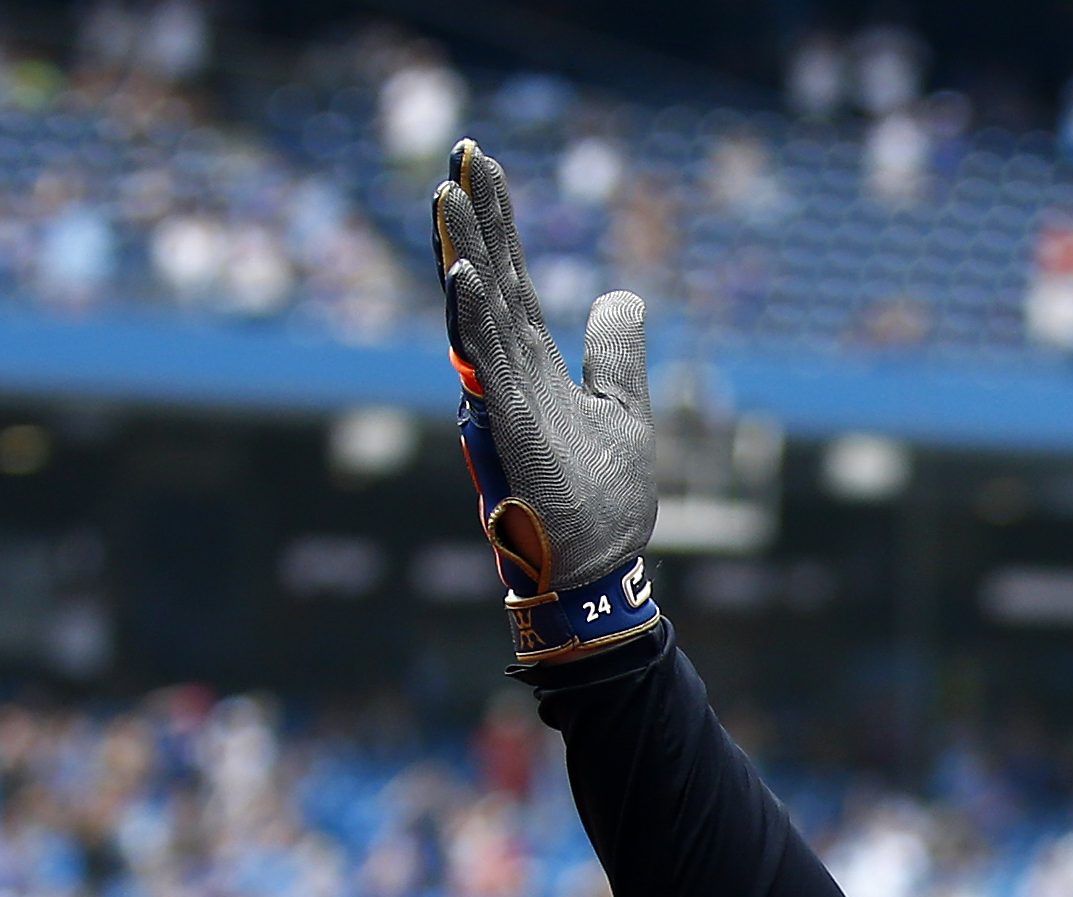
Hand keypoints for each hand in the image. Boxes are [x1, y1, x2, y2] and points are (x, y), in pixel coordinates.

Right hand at [429, 139, 661, 662]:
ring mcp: (503, 395)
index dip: (497, 219)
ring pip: (478, 309)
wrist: (598, 569)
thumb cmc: (602, 500)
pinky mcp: (509, 424)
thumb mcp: (623, 411)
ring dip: (464, 251)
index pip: (510, 276)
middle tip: (460, 152)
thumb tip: (622, 295)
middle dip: (474, 216)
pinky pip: (486, 361)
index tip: (480, 161)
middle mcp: (509, 370)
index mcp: (532, 363)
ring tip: (449, 192)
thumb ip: (616, 352)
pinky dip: (473, 316)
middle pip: (488, 277)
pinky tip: (465, 270)